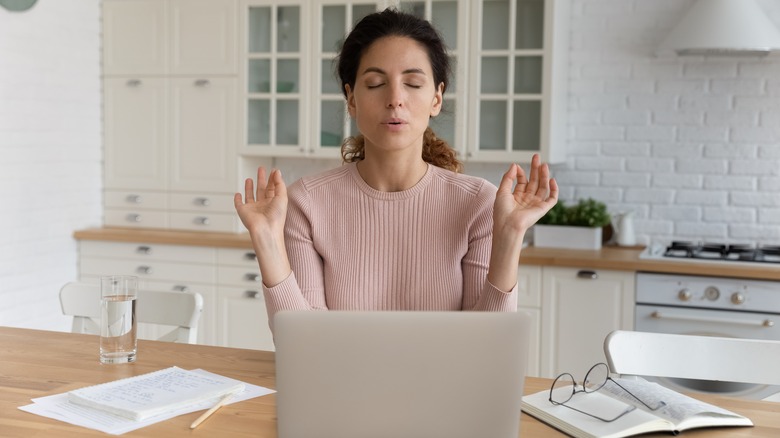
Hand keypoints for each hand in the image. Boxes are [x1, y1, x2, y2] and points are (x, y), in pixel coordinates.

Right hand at [234, 167, 291, 286]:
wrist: (266, 230)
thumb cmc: (276, 217)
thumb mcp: (282, 197)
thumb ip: (279, 183)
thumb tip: (277, 172)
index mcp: (273, 202)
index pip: (273, 188)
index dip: (273, 179)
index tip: (274, 171)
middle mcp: (263, 205)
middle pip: (262, 189)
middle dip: (261, 179)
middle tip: (261, 169)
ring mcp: (253, 208)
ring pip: (250, 195)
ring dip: (250, 187)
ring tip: (250, 179)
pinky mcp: (243, 211)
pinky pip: (239, 204)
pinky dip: (237, 199)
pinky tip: (238, 194)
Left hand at [494, 154, 557, 237]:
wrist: (508, 225)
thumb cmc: (502, 212)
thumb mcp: (502, 191)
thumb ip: (508, 178)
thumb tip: (514, 165)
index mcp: (516, 197)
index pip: (522, 181)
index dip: (519, 173)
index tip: (516, 167)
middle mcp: (527, 199)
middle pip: (534, 181)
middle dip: (535, 169)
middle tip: (536, 156)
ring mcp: (535, 203)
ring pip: (543, 187)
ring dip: (544, 175)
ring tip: (544, 165)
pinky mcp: (543, 208)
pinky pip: (552, 198)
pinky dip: (554, 189)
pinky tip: (552, 180)